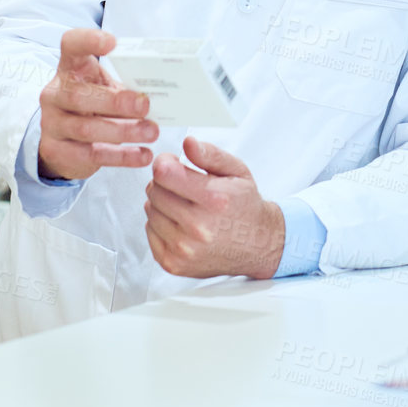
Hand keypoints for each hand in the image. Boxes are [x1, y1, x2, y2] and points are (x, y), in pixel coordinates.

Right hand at [37, 28, 158, 181]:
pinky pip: (91, 155)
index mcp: (69, 69)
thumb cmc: (94, 106)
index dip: (88, 41)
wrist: (63, 143)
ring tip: (152, 132)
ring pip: (86, 128)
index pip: (71, 45)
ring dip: (124, 131)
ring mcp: (51, 123)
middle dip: (115, 101)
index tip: (112, 43)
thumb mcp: (105, 89)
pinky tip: (143, 155)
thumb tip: (164, 93)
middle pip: (78, 95)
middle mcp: (54, 94)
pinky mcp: (57, 151)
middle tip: (145, 105)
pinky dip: (121, 156)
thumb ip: (126, 87)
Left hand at [144, 136, 283, 280]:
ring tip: (184, 205)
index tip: (173, 164)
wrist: (257, 245)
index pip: (164, 173)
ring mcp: (184, 249)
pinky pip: (149, 232)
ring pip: (150, 210)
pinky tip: (179, 222)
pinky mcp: (173, 263)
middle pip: (154, 191)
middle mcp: (198, 227)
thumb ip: (210, 154)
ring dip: (162, 203)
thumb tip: (187, 143)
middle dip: (165, 182)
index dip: (165, 163)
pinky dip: (160, 224)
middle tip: (183, 186)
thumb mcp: (236, 171)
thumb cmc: (245, 206)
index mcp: (215, 200)